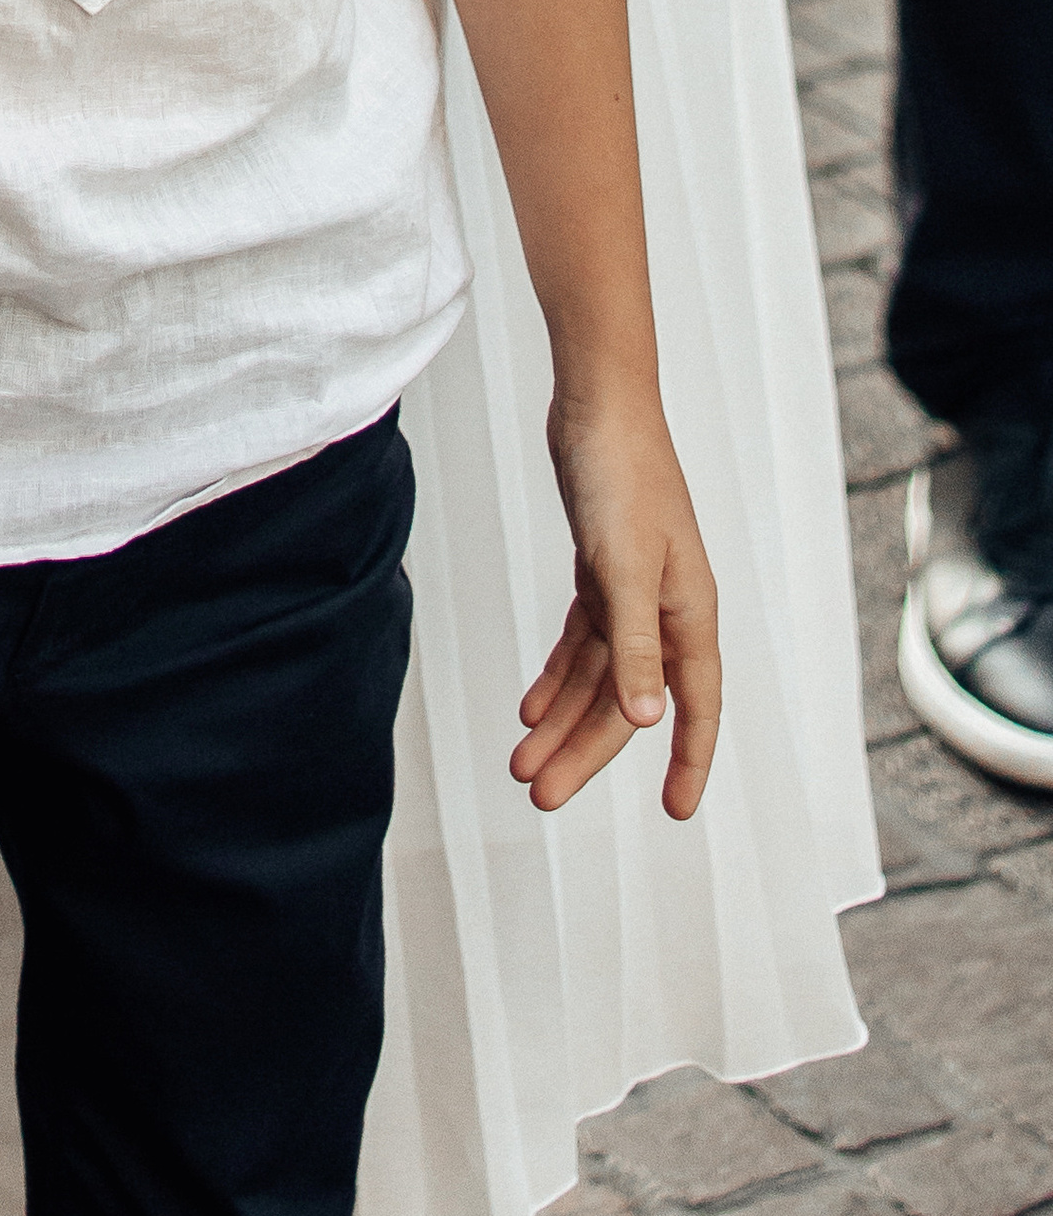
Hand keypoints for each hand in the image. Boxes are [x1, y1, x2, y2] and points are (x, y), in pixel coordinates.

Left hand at [515, 398, 719, 819]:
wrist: (598, 405)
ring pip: (599, 676)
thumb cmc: (622, 474)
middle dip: (585, 750)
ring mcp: (633, 590)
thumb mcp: (623, 565)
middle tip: (540, 794)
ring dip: (561, 718)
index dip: (687, 759)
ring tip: (521, 763)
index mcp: (688, 613)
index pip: (694, 704)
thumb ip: (635, 643)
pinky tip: (530, 706)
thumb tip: (648, 717)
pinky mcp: (600, 571)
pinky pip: (583, 642)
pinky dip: (557, 675)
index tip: (674, 811)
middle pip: (629, 700)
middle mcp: (666, 609)